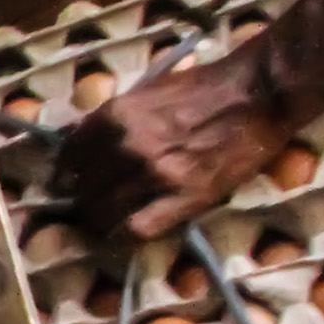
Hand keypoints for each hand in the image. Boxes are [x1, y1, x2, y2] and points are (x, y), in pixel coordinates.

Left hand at [60, 42, 296, 242]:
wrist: (257, 92)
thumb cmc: (203, 87)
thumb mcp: (145, 92)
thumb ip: (111, 118)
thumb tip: (75, 137)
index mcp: (114, 117)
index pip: (69, 158)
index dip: (67, 176)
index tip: (71, 184)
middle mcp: (127, 146)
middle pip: (84, 190)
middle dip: (83, 203)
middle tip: (91, 209)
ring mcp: (155, 174)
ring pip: (105, 213)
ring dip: (102, 223)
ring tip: (107, 225)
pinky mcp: (186, 196)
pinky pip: (139, 229)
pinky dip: (128, 235)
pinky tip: (129, 234)